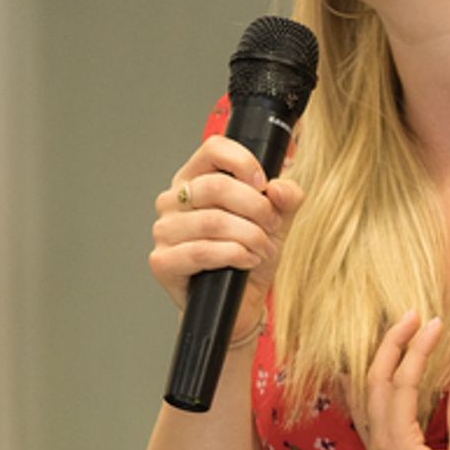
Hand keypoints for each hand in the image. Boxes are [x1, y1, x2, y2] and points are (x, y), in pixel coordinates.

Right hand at [149, 134, 304, 338]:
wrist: (240, 301)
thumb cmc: (250, 255)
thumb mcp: (276, 221)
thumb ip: (286, 198)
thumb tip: (280, 188)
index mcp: (195, 179)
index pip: (213, 148)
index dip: (244, 163)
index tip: (264, 184)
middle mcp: (173, 201)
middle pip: (216, 187)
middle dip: (255, 208)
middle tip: (272, 225)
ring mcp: (164, 231)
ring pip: (212, 221)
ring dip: (250, 236)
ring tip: (263, 249)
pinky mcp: (162, 262)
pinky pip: (202, 252)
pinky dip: (233, 255)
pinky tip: (247, 261)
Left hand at [346, 310, 449, 449]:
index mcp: (398, 447)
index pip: (402, 383)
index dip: (418, 349)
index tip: (436, 323)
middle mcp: (380, 448)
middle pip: (374, 383)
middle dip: (391, 345)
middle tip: (412, 315)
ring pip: (364, 397)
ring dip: (377, 362)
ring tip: (391, 333)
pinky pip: (367, 414)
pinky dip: (367, 387)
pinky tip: (365, 374)